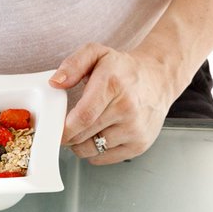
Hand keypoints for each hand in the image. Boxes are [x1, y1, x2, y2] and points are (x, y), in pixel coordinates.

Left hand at [49, 43, 171, 164]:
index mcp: (113, 84)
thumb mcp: (96, 53)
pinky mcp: (139, 145)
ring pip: (92, 150)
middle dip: (68, 135)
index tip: (54, 128)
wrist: (157, 79)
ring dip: (80, 144)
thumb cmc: (124, 69)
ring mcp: (135, 129)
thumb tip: (56, 82)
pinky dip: (94, 151)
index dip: (64, 127)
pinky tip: (98, 134)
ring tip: (83, 128)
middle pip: (84, 135)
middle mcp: (127, 109)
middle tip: (65, 126)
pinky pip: (104, 158)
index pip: (83, 116)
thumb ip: (73, 64)